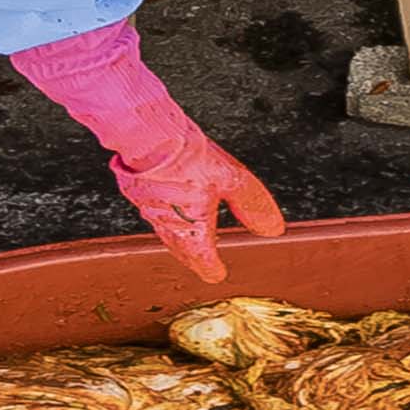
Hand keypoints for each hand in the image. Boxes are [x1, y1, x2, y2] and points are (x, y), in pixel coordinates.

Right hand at [104, 127, 291, 283]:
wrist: (149, 135)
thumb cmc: (188, 159)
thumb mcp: (232, 182)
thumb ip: (253, 207)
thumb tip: (273, 228)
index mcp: (192, 233)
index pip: (203, 262)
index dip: (213, 270)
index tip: (218, 273)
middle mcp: (169, 228)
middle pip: (182, 251)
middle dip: (194, 257)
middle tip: (202, 260)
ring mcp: (149, 211)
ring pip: (166, 232)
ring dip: (178, 236)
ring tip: (186, 234)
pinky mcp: (136, 192)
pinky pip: (152, 210)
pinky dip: (163, 212)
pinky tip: (166, 202)